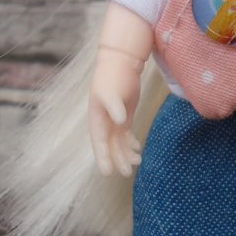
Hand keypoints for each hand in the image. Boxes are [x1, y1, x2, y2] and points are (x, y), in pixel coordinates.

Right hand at [88, 48, 142, 176]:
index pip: (99, 142)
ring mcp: (114, 120)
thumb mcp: (112, 92)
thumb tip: (120, 122)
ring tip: (138, 162)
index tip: (107, 172)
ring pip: (119, 142)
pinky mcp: (124, 116)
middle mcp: (104, 122)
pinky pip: (126, 135)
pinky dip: (131, 143)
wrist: (120, 63)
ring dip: (126, 153)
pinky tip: (138, 149)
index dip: (102, 158)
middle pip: (110, 146)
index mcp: (97, 119)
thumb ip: (115, 107)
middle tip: (127, 173)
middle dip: (117, 159)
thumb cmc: (112, 77)